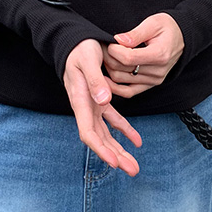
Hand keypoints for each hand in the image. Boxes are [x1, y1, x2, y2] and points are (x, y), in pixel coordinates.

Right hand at [63, 38, 142, 175]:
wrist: (75, 40)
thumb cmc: (79, 48)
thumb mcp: (87, 60)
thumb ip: (95, 80)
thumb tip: (104, 101)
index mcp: (80, 101)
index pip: (88, 132)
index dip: (101, 149)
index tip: (114, 162)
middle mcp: (85, 108)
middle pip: (99, 139)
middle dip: (115, 157)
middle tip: (132, 170)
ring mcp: (93, 106)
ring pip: (107, 134)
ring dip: (120, 150)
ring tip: (133, 165)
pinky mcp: (100, 101)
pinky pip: (113, 121)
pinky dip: (125, 131)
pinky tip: (137, 141)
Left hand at [103, 13, 183, 96]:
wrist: (181, 38)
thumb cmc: (167, 28)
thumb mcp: (153, 23)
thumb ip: (135, 34)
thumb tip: (117, 40)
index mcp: (160, 55)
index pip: (128, 58)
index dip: (113, 50)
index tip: (109, 42)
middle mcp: (158, 71)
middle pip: (122, 69)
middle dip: (108, 58)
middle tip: (102, 47)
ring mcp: (154, 80)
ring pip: (120, 80)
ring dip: (108, 69)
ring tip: (105, 57)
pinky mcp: (150, 85)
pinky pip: (128, 92)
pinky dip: (114, 86)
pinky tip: (106, 77)